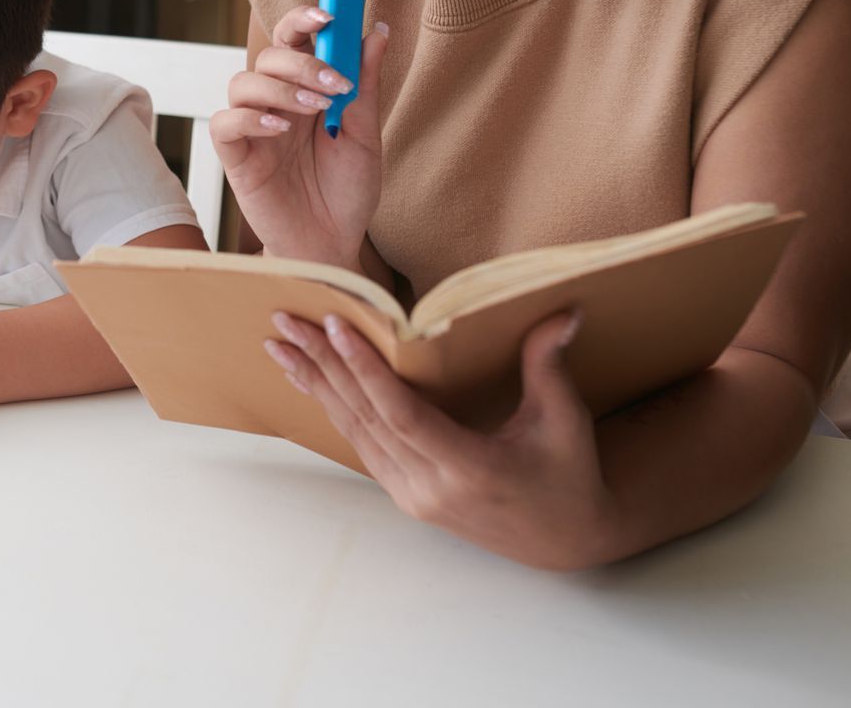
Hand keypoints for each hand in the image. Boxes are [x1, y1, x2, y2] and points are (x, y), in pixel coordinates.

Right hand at [209, 5, 388, 268]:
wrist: (333, 243)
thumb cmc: (347, 192)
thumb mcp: (365, 135)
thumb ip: (365, 83)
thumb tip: (376, 31)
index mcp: (306, 91)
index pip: (293, 40)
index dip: (303, 19)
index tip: (329, 14)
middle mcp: (276, 104)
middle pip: (268, 55)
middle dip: (302, 62)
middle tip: (335, 85)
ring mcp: (253, 129)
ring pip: (243, 82)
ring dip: (280, 88)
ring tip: (315, 111)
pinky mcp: (236, 157)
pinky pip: (225, 122)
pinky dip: (250, 118)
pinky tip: (280, 130)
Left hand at [264, 308, 621, 570]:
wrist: (564, 541)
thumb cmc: (568, 475)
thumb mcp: (564, 420)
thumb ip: (549, 364)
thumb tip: (564, 309)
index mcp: (471, 469)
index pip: (403, 414)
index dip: (366, 369)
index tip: (334, 325)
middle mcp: (431, 488)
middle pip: (365, 418)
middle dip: (322, 364)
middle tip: (286, 321)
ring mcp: (413, 496)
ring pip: (355, 432)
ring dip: (316, 385)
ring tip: (282, 345)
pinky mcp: (406, 496)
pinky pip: (362, 444)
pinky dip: (335, 407)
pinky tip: (311, 379)